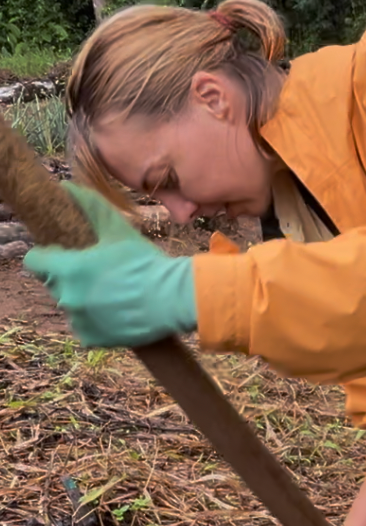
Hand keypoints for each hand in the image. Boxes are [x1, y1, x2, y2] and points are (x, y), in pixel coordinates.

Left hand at [24, 185, 197, 347]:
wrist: (172, 299)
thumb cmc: (145, 262)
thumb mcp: (118, 229)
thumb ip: (90, 206)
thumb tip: (67, 187)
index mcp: (68, 269)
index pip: (34, 262)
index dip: (48, 255)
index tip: (65, 253)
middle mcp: (67, 297)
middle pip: (54, 283)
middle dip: (69, 276)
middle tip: (98, 271)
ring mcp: (78, 320)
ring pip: (70, 305)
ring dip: (82, 299)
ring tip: (111, 292)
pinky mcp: (92, 339)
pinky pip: (83, 327)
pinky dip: (95, 321)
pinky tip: (115, 312)